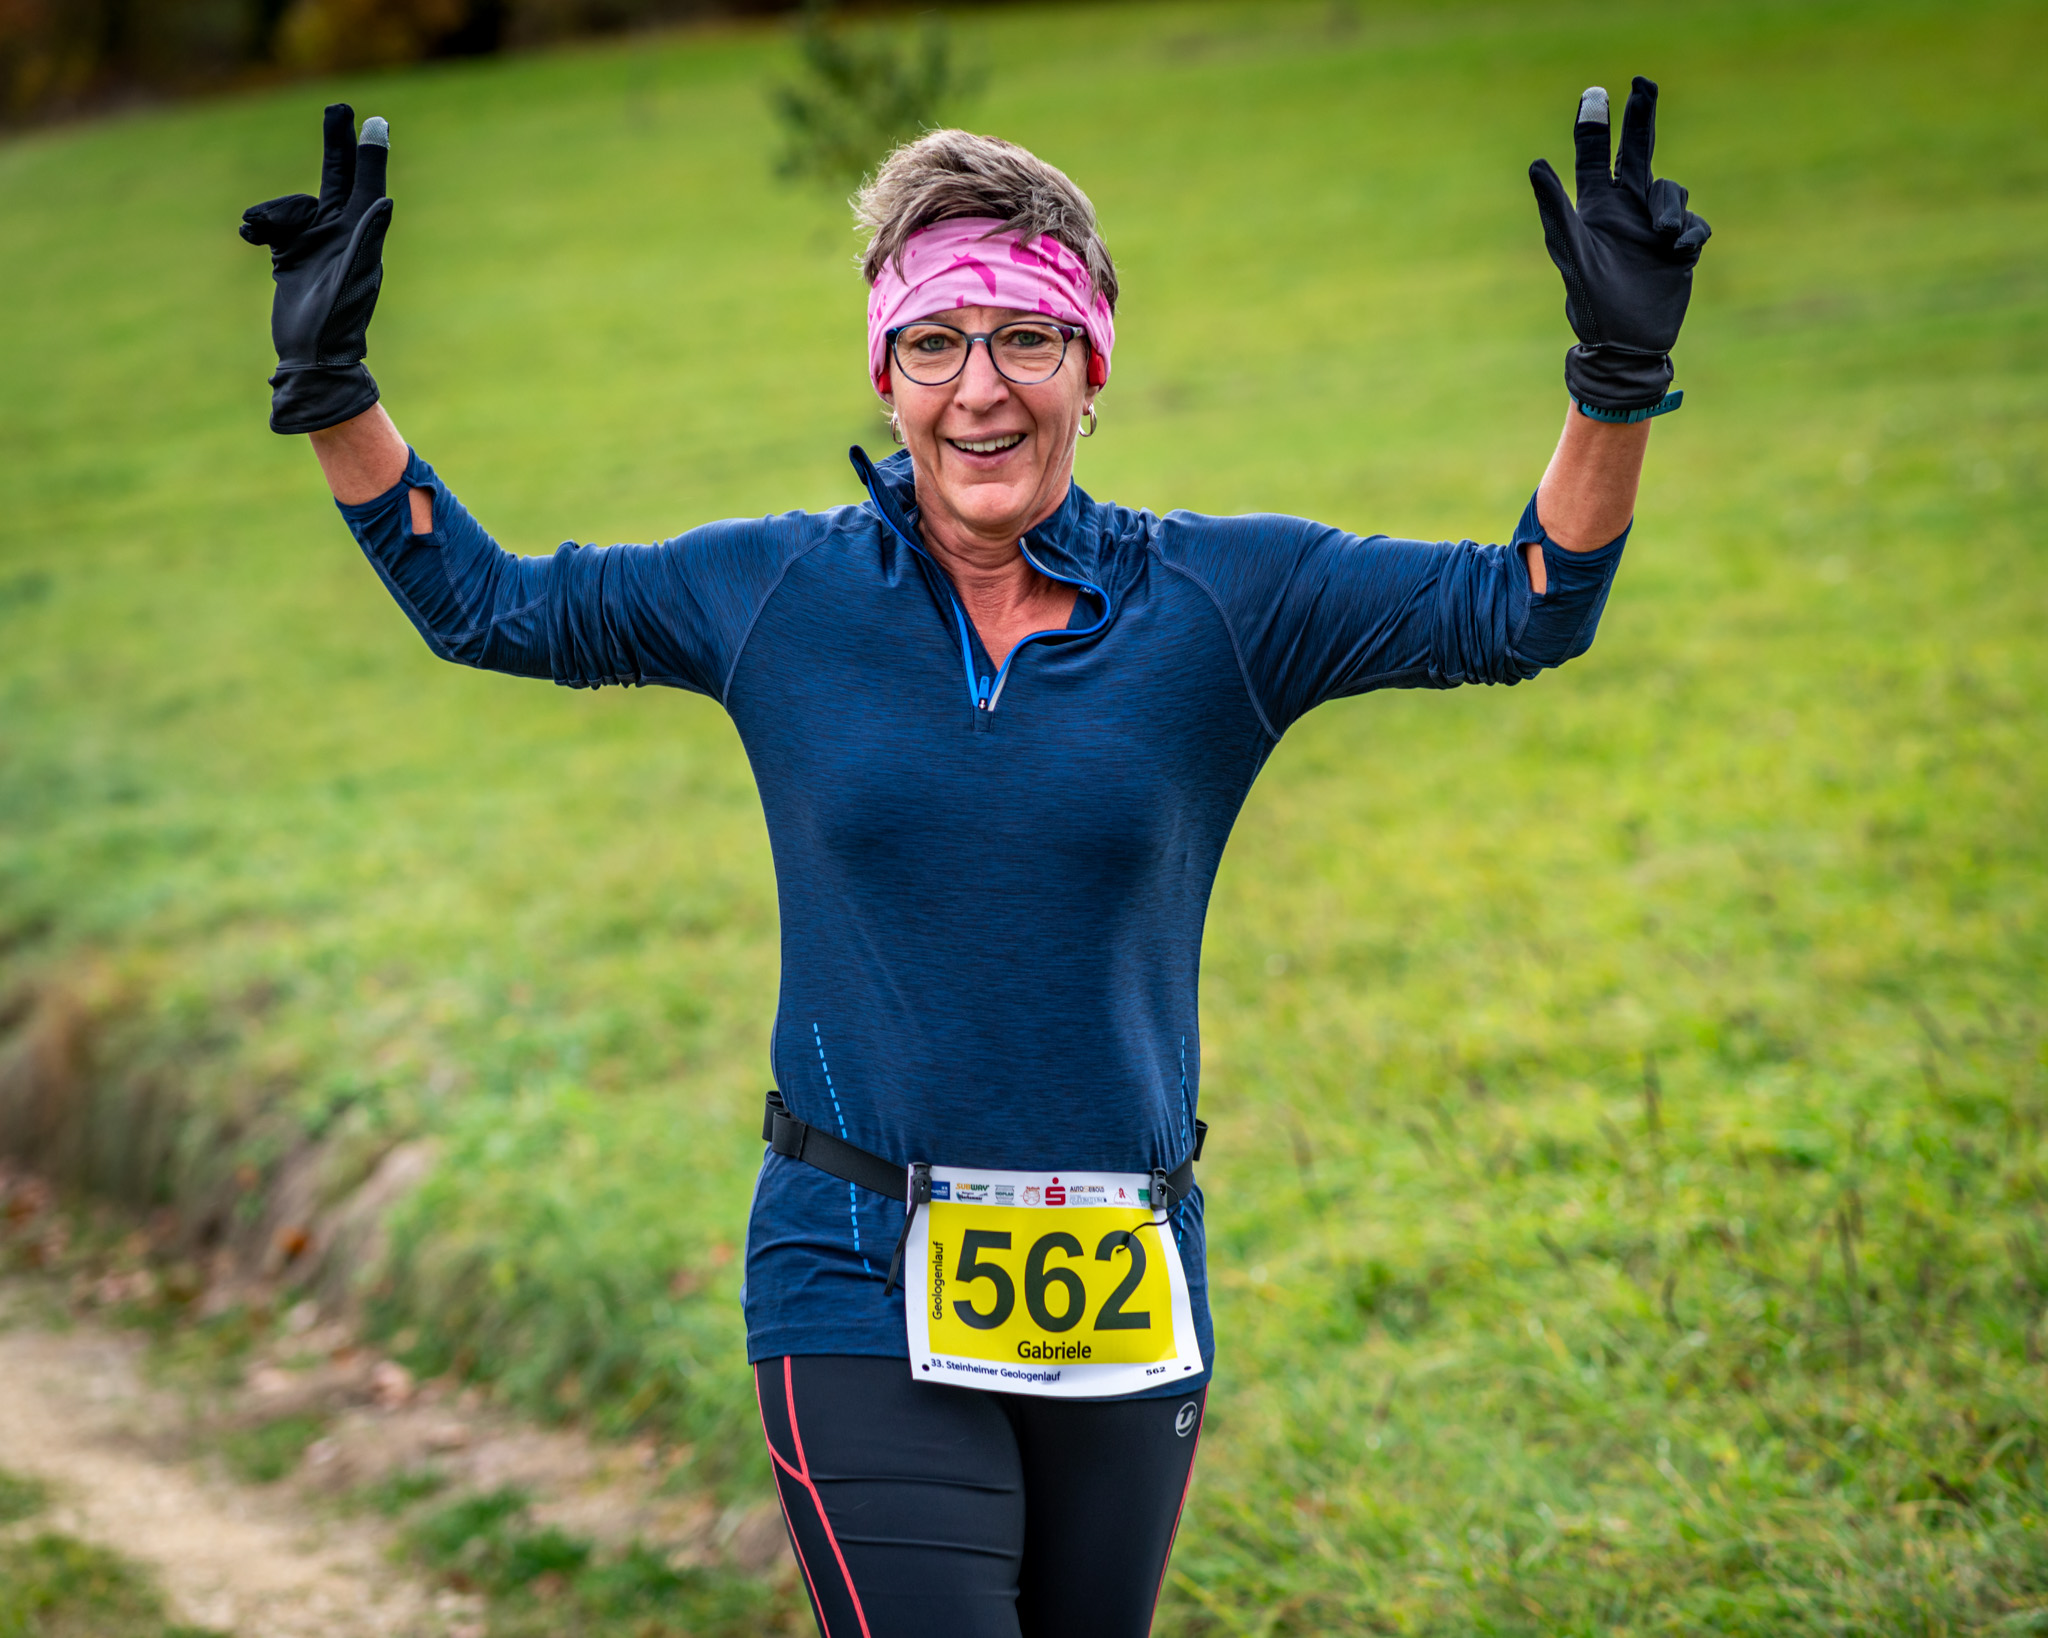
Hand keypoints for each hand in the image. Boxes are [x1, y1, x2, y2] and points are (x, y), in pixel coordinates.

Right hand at [240, 104, 392, 434]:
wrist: (312, 355)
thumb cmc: (338, 320)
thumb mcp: (354, 276)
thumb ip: (366, 237)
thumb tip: (384, 201)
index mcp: (362, 236)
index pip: (366, 184)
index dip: (368, 152)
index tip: (372, 121)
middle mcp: (341, 234)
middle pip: (337, 178)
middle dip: (336, 144)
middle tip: (338, 108)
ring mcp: (315, 242)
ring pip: (291, 205)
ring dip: (271, 214)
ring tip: (256, 233)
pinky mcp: (290, 254)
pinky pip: (271, 225)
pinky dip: (259, 226)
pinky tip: (250, 238)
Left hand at [1529, 77, 1709, 413]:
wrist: (1628, 344)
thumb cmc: (1592, 303)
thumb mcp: (1573, 253)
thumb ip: (1557, 208)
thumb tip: (1536, 164)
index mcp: (1596, 210)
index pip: (1598, 157)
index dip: (1596, 126)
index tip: (1598, 92)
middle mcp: (1625, 212)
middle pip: (1639, 153)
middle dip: (1641, 119)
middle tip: (1643, 83)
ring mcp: (1654, 228)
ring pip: (1671, 192)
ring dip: (1670, 210)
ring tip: (1664, 239)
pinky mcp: (1680, 247)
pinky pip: (1694, 224)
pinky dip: (1689, 234)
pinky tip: (1677, 256)